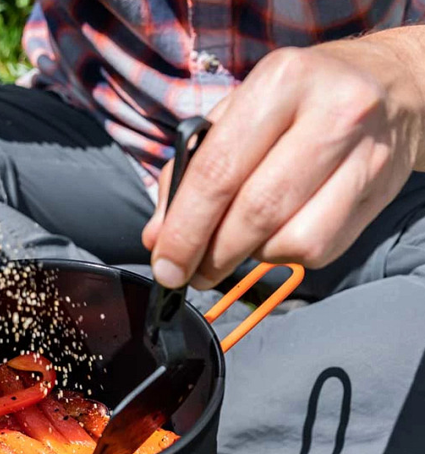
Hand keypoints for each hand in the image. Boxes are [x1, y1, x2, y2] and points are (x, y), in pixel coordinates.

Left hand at [142, 35, 424, 288]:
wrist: (392, 88)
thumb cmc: (296, 105)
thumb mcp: (237, 116)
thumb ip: (190, 173)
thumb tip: (158, 237)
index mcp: (280, 83)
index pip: (217, 173)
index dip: (183, 231)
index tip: (165, 265)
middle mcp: (330, 113)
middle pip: (253, 213)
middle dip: (210, 256)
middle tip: (191, 272)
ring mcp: (363, 155)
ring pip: (286, 240)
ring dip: (248, 257)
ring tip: (235, 245)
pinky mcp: (378, 193)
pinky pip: (315, 250)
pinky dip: (283, 254)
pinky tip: (277, 234)